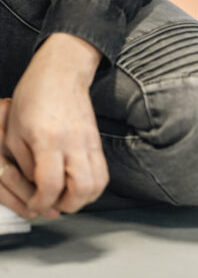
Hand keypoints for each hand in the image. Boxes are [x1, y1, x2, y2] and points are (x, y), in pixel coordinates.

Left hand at [4, 34, 109, 216]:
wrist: (61, 72)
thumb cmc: (34, 96)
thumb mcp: (14, 132)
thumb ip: (25, 164)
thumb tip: (36, 188)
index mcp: (48, 140)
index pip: (51, 185)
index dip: (41, 202)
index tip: (34, 202)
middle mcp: (73, 142)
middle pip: (82, 190)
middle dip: (67, 205)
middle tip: (53, 202)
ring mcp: (89, 141)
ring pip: (98, 183)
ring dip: (83, 197)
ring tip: (66, 194)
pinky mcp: (97, 140)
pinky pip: (102, 171)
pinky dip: (91, 184)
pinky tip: (75, 181)